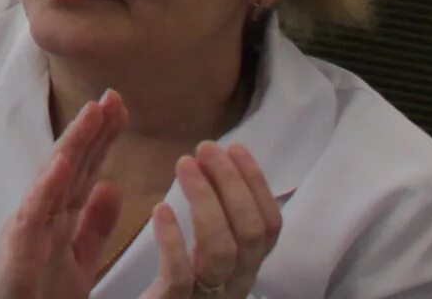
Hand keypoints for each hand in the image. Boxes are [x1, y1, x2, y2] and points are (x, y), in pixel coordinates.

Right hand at [0, 92, 129, 298]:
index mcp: (61, 218)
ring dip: (72, 144)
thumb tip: (112, 186)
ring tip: (91, 113)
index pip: (86, 170)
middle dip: (91, 130)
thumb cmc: (41, 297)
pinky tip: (62, 163)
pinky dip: (47, 186)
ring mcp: (29, 228)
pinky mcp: (18, 246)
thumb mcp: (80, 259)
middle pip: (72, 165)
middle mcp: (44, 215)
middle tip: (112, 96)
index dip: (103, 139)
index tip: (121, 109)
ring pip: (53, 179)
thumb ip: (95, 225)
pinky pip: (35, 213)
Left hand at [149, 142, 280, 298]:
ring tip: (184, 164)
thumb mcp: (209, 252)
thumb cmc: (180, 285)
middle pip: (250, 233)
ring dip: (206, 200)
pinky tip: (160, 209)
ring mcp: (208, 296)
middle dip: (232, 183)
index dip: (257, 184)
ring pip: (221, 251)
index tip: (235, 147)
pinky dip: (173, 240)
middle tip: (205, 148)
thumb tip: (217, 163)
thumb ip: (219, 218)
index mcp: (247, 266)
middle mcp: (237, 282)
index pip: (270, 225)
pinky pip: (181, 276)